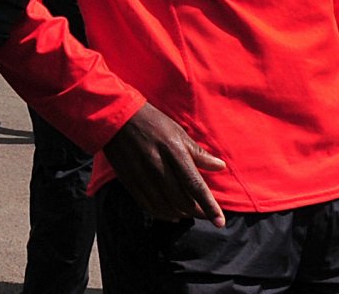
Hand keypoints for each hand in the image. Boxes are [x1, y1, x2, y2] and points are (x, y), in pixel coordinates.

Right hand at [104, 102, 225, 224]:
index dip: (209, 206)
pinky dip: (162, 214)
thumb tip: (221, 167)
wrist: (117, 116)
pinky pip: (147, 205)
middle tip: (205, 214)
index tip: (220, 222)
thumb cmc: (153, 123)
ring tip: (188, 213)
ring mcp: (141, 174)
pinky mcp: (129, 180)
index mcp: (173, 151)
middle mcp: (157, 165)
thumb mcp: (178, 133)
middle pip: (181, 200)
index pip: (195, 185)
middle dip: (196, 212)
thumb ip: (199, 153)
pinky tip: (170, 214)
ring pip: (164, 206)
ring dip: (180, 214)